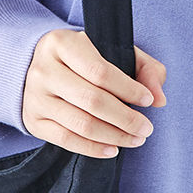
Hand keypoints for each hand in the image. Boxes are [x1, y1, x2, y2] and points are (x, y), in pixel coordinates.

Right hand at [21, 28, 166, 158]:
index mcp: (62, 43)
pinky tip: (113, 149)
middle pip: (91, 100)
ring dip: (114, 136)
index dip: (128, 89)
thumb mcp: (113, 50)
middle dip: (125, 118)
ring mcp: (35, 96)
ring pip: (80, 123)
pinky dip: (92, 149)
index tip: (148, 100)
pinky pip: (66, 140)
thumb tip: (159, 98)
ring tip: (135, 139)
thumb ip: (144, 67)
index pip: (100, 70)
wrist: (39, 66)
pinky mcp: (33, 120)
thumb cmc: (84, 57)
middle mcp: (44, 69)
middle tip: (146, 128)